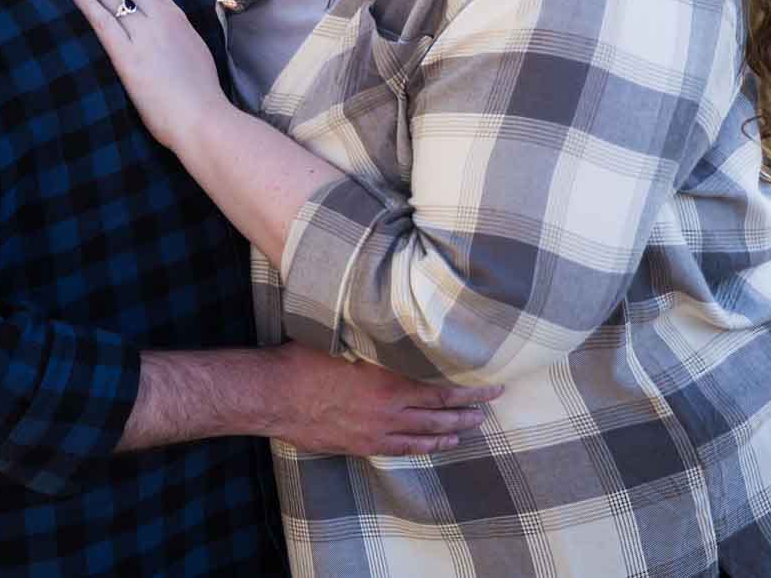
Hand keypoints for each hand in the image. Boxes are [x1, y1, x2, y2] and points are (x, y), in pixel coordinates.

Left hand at [59, 0, 234, 147]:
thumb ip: (174, 33)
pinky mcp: (128, 57)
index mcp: (174, 15)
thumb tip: (163, 26)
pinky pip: (103, 22)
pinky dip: (86, 2)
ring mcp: (144, 35)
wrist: (204, 120)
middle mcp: (159, 17)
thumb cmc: (199, 93)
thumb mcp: (191, 50)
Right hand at [267, 342, 502, 456]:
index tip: (494, 388)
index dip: (471, 391)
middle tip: (491, 409)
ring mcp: (377, 431)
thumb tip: (398, 321)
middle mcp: (389, 410)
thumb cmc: (307, 360)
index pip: (443, 390)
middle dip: (469, 413)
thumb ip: (377, 339)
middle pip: (440, 415)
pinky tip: (438, 444)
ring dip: (452, 432)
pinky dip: (425, 447)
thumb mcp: (347, 338)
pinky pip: (403, 449)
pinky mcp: (362, 445)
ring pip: (426, 436)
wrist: (277, 394)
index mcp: (389, 381)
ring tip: (471, 428)